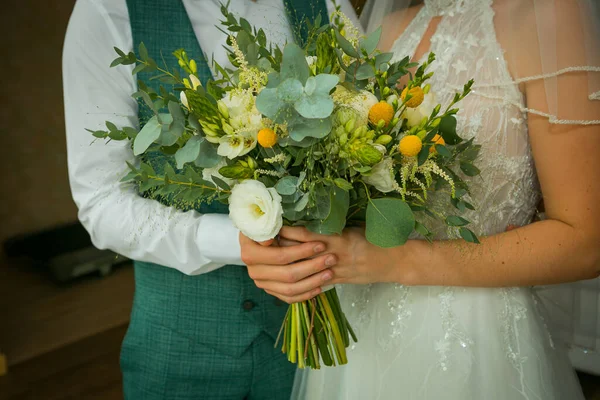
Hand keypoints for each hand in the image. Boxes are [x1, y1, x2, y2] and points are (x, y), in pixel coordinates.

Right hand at [239, 232, 336, 303]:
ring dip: (313, 282)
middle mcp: (254, 271)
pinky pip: (289, 298)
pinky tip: (320, 287)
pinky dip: (305, 294)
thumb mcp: (267, 221)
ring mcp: (262, 283)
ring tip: (330, 273)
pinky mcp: (270, 291)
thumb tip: (270, 240)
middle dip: (313, 266)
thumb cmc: (267, 226)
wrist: (259, 237)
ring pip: (290, 289)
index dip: (302, 252)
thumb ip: (271, 229)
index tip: (321, 245)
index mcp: (250, 253)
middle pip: (288, 274)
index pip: (280, 256)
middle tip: (332, 258)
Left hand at [279, 226, 398, 284]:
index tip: (273, 225)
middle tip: (265, 242)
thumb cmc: (377, 238)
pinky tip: (289, 276)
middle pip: (300, 253)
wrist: (395, 261)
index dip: (287, 231)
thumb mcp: (354, 227)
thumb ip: (333, 226)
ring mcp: (336, 271)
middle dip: (282, 248)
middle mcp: (334, 255)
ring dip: (288, 265)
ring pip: (305, 270)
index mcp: (338, 238)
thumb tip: (309, 219)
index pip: (306, 235)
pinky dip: (302, 279)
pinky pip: (316, 282)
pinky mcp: (340, 281)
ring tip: (272, 260)